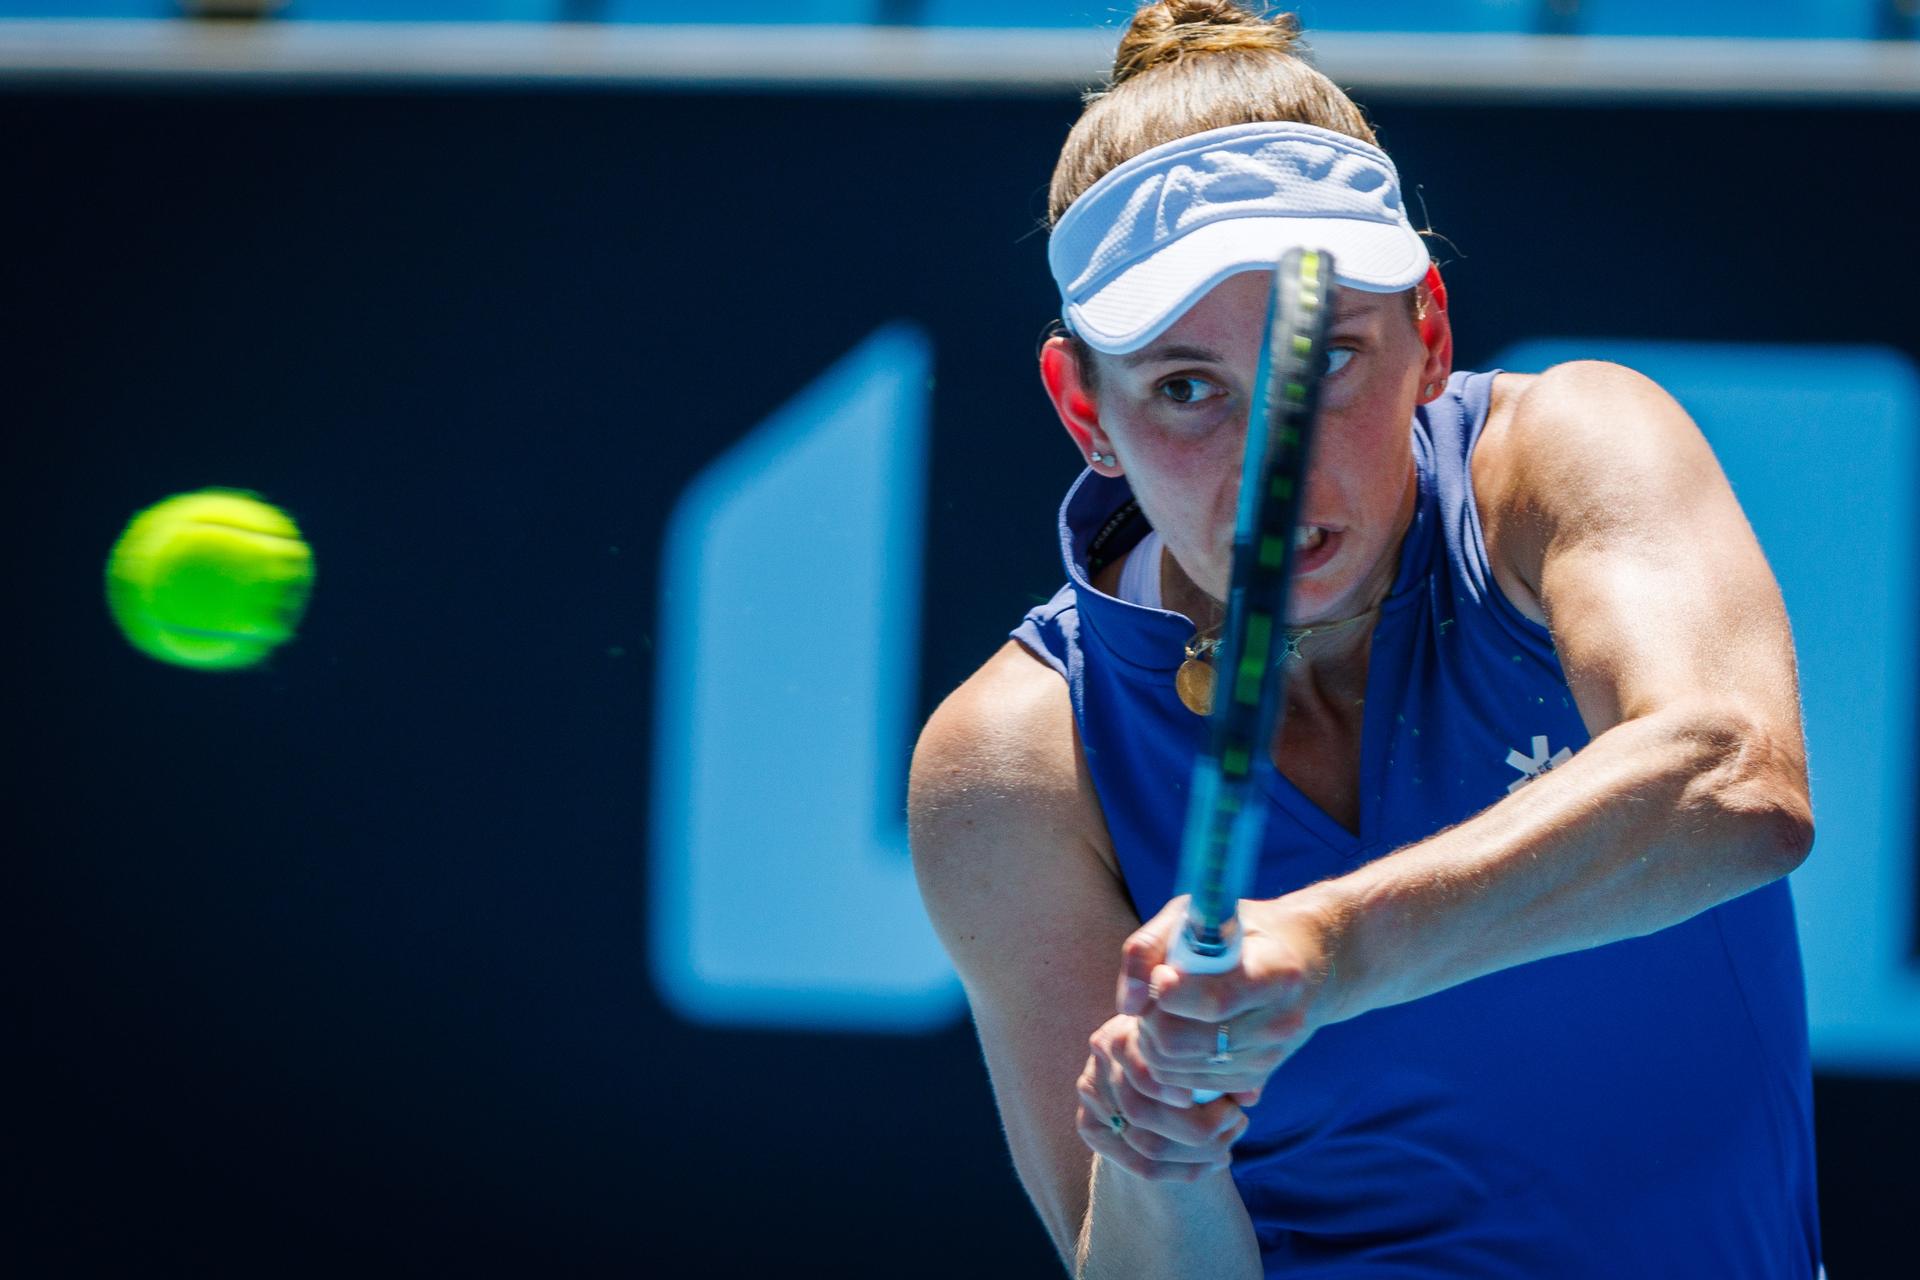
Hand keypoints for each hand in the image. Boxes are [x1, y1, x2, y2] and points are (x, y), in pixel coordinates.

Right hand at [1075, 1013, 1248, 1181]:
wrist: (1143, 1053)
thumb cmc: (1181, 1042)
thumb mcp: (1197, 1040)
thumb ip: (1223, 1062)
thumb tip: (1250, 1096)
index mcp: (1121, 1034)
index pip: (1143, 1071)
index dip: (1178, 1091)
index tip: (1224, 1105)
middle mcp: (1098, 1065)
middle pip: (1142, 1113)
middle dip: (1200, 1128)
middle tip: (1238, 1122)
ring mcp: (1090, 1099)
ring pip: (1147, 1146)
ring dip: (1198, 1153)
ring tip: (1231, 1143)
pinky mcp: (1090, 1129)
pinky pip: (1141, 1166)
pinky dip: (1186, 1170)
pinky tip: (1216, 1161)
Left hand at [1116, 894, 1339, 1103]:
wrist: (1311, 962)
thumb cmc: (1243, 930)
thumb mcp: (1198, 914)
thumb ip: (1150, 947)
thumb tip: (1128, 1003)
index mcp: (1275, 971)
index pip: (1214, 1001)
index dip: (1171, 994)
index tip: (1161, 976)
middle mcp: (1279, 1021)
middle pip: (1182, 1042)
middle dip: (1150, 1020)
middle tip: (1153, 995)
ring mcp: (1269, 1056)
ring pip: (1176, 1070)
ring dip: (1153, 1043)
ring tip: (1163, 1011)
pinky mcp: (1255, 1078)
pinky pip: (1188, 1086)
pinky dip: (1168, 1064)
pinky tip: (1177, 1032)